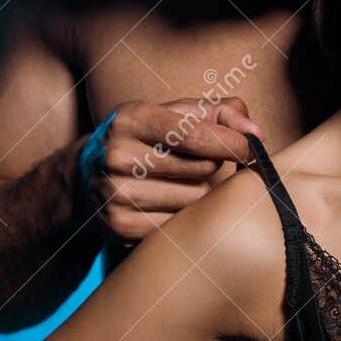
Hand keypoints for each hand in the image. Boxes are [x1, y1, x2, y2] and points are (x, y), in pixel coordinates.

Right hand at [78, 95, 260, 243]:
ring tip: (177, 182)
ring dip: (199, 193)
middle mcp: (119, 156)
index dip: (233, 143)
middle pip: (202, 170)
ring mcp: (117, 195)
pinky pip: (180, 225)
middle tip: (193, 163)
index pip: (196, 135)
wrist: (85, 177)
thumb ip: (219, 113)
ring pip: (195, 201)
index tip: (251, 149)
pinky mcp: (122, 227)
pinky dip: (183, 216)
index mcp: (132, 119)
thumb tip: (255, 132)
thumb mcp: (172, 113)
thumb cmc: (144, 139)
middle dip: (209, 167)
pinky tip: (166, 203)